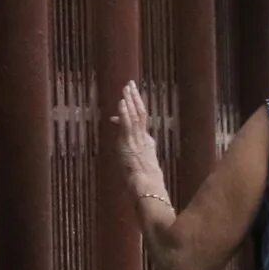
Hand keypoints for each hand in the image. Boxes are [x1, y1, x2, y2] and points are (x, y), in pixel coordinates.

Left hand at [113, 82, 168, 197]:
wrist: (147, 185)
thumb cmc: (143, 181)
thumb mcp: (138, 167)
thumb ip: (132, 158)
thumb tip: (127, 155)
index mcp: (147, 143)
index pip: (140, 122)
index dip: (132, 110)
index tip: (124, 101)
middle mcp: (144, 138)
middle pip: (141, 113)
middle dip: (135, 98)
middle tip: (130, 84)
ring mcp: (137, 139)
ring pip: (136, 115)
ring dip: (130, 100)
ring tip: (127, 87)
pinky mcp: (130, 142)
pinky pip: (128, 124)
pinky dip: (125, 112)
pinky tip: (122, 102)